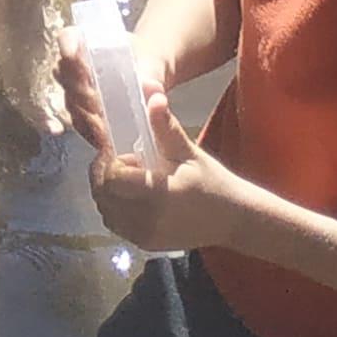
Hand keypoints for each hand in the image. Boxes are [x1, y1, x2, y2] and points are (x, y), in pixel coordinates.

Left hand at [84, 91, 233, 252]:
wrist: (234, 219)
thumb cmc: (212, 182)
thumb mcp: (188, 151)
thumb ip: (164, 125)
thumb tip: (151, 92)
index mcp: (159, 194)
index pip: (111, 179)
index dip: (111, 162)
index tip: (125, 152)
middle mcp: (147, 219)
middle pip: (103, 195)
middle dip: (105, 175)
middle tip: (125, 163)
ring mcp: (145, 235)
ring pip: (105, 210)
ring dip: (108, 192)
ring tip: (132, 180)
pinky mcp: (145, 244)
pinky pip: (115, 224)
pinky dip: (115, 208)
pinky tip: (134, 196)